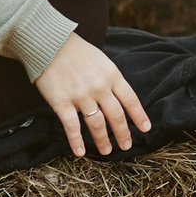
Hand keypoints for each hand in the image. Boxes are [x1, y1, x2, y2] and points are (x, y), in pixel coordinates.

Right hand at [36, 35, 151, 155]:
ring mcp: (81, 96)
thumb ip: (111, 79)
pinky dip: (76, 141)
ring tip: (107, 151)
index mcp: (112, 76)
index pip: (130, 100)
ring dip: (102, 140)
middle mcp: (100, 87)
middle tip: (126, 146)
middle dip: (123, 133)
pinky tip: (80, 152)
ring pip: (97, 123)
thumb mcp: (102, 61)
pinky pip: (72, 126)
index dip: (139, 116)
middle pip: (116, 115)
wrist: (50, 44)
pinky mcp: (62, 102)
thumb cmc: (77, 52)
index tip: (145, 129)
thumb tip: (118, 97)